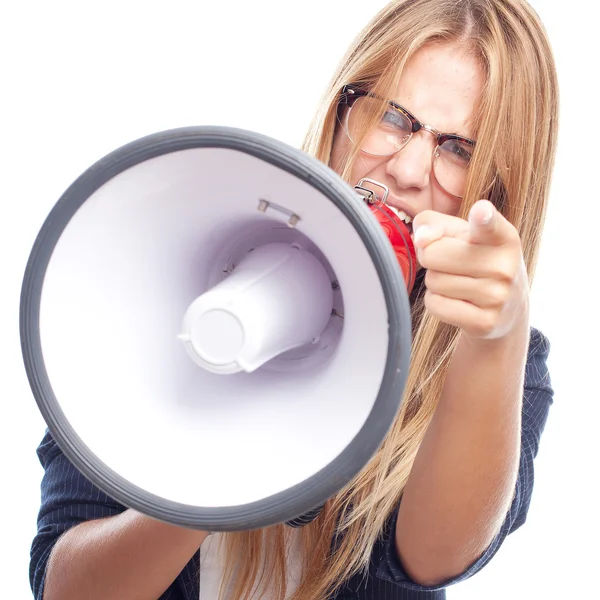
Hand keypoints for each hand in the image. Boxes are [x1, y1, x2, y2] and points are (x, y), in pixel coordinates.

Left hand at [411, 200, 528, 340]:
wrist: (506, 309)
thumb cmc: (476, 261)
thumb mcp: (462, 235)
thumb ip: (434, 224)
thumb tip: (421, 238)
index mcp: (503, 238)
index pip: (489, 225)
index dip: (483, 217)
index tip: (481, 212)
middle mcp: (504, 266)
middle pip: (433, 254)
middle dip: (431, 258)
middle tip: (451, 263)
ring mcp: (497, 297)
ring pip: (433, 281)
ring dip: (435, 282)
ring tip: (458, 283)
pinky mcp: (484, 322)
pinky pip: (435, 305)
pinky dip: (436, 303)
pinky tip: (457, 301)